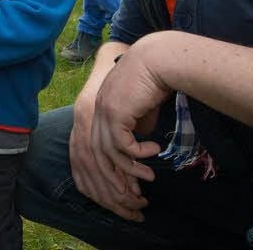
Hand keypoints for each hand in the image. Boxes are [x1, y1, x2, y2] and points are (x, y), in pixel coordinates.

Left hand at [86, 43, 169, 220]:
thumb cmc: (153, 80)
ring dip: (130, 169)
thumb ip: (134, 127)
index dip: (109, 165)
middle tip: (132, 193)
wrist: (157, 59)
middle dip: (113, 177)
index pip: (95, 144)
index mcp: (98, 109)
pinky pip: (123, 145)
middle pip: (96, 154)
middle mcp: (95, 110)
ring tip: (149, 176)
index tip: (125, 182)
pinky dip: (138, 153)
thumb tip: (136, 147)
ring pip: (109, 153)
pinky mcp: (115, 112)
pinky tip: (154, 150)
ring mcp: (102, 111)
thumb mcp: (140, 108)